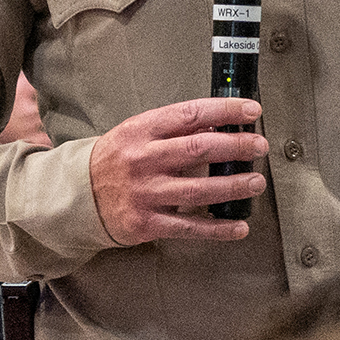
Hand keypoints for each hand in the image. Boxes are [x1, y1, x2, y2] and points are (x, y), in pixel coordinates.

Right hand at [88, 99, 266, 246]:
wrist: (80, 194)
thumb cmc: (115, 160)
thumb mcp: (136, 133)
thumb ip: (173, 130)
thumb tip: (219, 126)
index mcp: (141, 130)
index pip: (189, 114)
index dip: (224, 111)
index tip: (250, 110)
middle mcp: (143, 159)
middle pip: (198, 150)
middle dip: (236, 146)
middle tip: (259, 146)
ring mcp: (145, 192)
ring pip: (198, 190)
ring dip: (233, 186)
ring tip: (256, 182)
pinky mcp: (147, 222)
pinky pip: (189, 228)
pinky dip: (218, 228)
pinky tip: (239, 226)